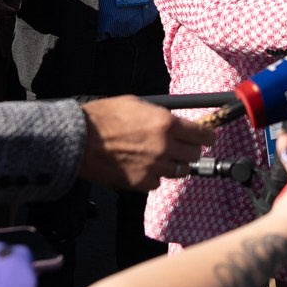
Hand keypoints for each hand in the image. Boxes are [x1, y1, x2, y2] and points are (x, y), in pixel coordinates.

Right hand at [79, 96, 214, 191]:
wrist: (79, 140)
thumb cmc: (103, 118)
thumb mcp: (136, 104)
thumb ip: (160, 114)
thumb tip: (175, 121)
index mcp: (166, 123)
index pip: (202, 135)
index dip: (207, 137)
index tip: (208, 138)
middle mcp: (164, 147)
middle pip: (194, 155)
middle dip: (190, 150)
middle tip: (181, 146)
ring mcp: (154, 167)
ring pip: (179, 171)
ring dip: (173, 164)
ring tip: (158, 156)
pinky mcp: (141, 183)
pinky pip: (157, 182)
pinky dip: (153, 176)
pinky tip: (141, 166)